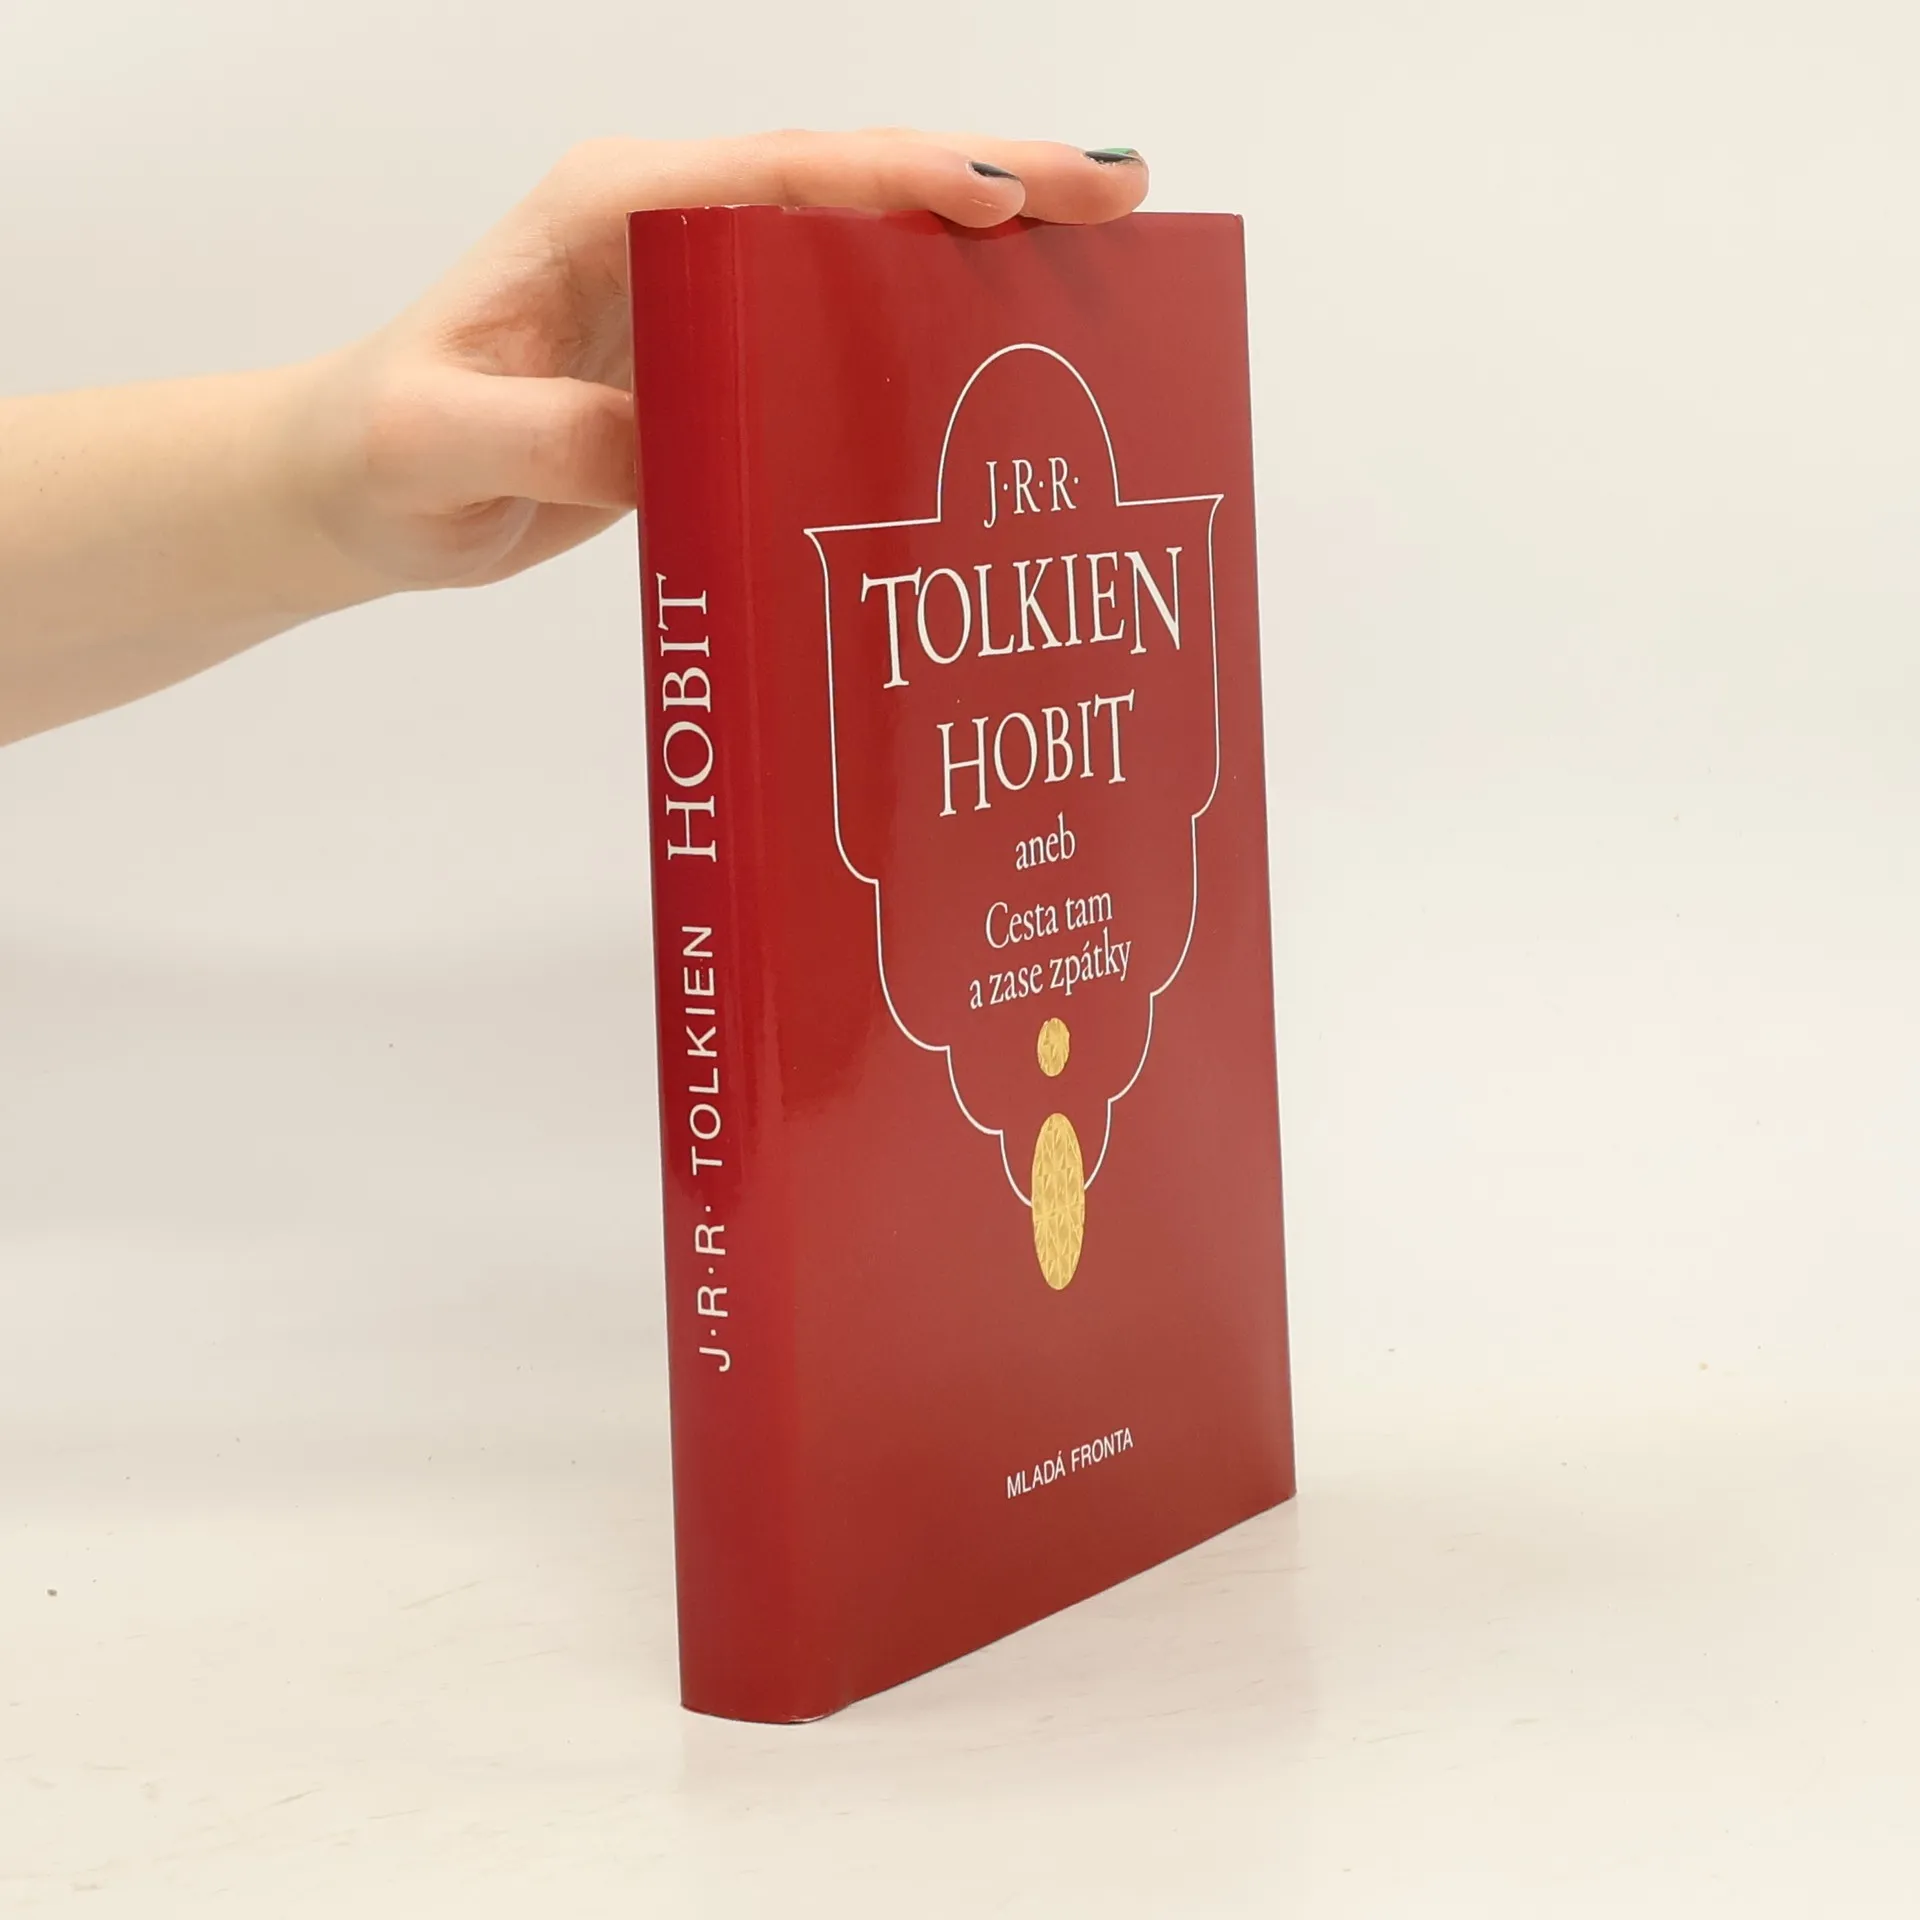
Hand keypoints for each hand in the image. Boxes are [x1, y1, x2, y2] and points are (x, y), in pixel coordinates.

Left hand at [293, 130, 1149, 593]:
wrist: (359, 486)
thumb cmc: (385, 448)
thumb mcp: (442, 443)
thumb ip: (552, 433)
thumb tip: (677, 438)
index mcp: (612, 210)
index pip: (779, 175)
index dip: (898, 180)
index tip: (999, 196)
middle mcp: (670, 227)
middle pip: (853, 183)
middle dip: (992, 178)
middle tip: (1122, 197)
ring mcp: (702, 288)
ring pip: (864, 241)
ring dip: (984, 239)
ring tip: (1102, 249)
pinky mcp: (717, 354)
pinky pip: (843, 318)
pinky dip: (930, 316)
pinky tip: (1002, 342)